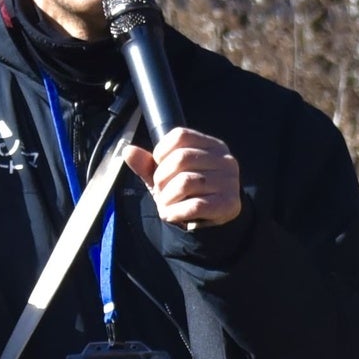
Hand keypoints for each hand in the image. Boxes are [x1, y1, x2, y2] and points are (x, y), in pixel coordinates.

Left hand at [127, 127, 242, 225]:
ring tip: (166, 205)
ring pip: (187, 182)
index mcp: (212, 146)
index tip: (159, 168)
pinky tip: (172, 215)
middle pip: (181, 158)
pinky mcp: (229, 204)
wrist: (211, 223)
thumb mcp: (166, 177)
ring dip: (167, 197)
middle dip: (161, 178)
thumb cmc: (189, 194)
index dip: (161, 152)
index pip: (180, 136)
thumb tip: (128, 151)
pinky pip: (195, 205)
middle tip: (160, 191)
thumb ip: (147, 164)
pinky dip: (176, 212)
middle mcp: (225, 160)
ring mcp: (230, 182)